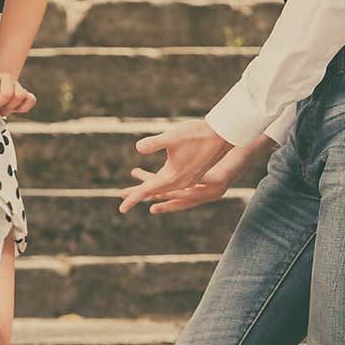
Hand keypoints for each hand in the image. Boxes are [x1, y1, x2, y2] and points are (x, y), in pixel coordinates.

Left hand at [0, 68, 35, 116]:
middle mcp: (7, 78)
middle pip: (8, 94)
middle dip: (1, 104)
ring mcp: (18, 85)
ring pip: (20, 96)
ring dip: (11, 106)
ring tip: (5, 108)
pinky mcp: (27, 93)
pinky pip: (31, 100)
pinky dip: (24, 107)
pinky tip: (15, 108)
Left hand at [118, 119, 232, 214]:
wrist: (224, 135)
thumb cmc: (198, 134)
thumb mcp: (172, 137)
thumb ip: (154, 143)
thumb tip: (138, 148)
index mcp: (174, 178)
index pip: (148, 191)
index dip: (133, 198)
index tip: (122, 209)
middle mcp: (181, 183)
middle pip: (154, 191)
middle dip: (137, 193)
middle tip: (121, 196)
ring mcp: (188, 180)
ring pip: (163, 188)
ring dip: (149, 187)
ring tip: (136, 184)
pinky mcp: (193, 175)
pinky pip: (172, 185)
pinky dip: (161, 185)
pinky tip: (158, 180)